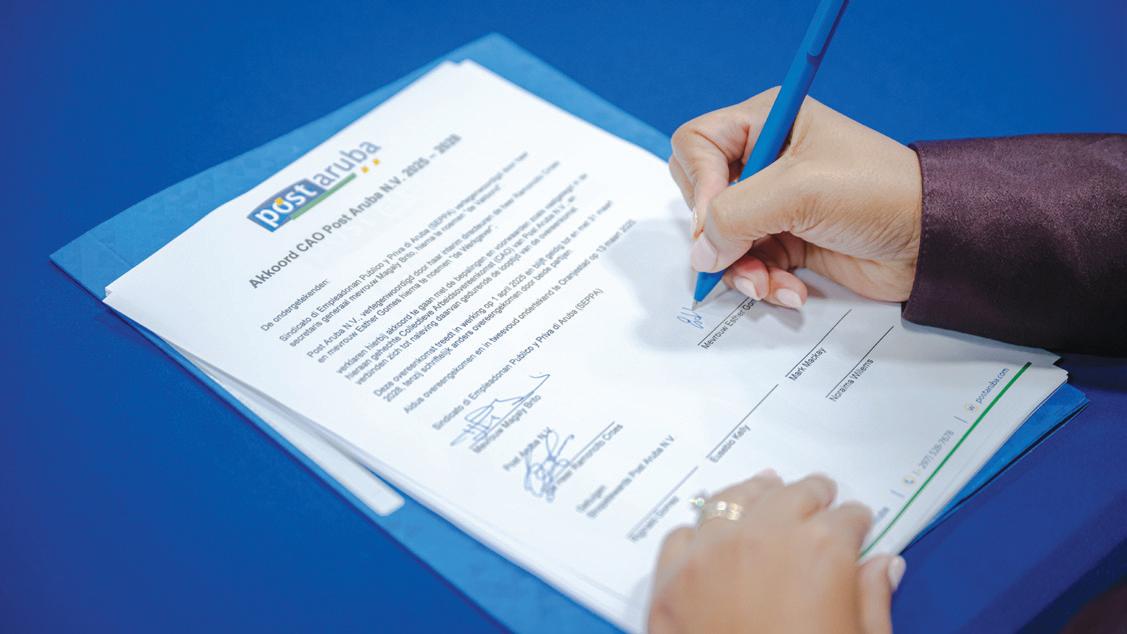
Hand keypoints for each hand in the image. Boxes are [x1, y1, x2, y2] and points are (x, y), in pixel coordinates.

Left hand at [648, 471, 904, 633]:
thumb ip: (874, 599)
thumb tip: (885, 566)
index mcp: (822, 551)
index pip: (847, 516)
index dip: (855, 522)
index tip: (857, 525)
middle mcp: (762, 538)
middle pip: (791, 495)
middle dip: (811, 496)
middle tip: (820, 496)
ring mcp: (709, 556)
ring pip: (731, 500)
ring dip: (754, 495)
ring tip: (766, 491)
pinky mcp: (669, 583)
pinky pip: (683, 535)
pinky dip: (700, 532)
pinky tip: (712, 535)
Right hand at [669, 88, 922, 307]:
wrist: (932, 240)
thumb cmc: (878, 192)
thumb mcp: (798, 191)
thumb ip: (734, 216)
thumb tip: (700, 252)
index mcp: (765, 122)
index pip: (695, 143)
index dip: (700, 183)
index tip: (718, 217)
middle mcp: (764, 159)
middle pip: (701, 196)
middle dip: (716, 233)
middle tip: (737, 251)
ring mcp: (775, 203)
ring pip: (721, 240)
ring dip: (741, 268)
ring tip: (768, 283)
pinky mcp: (787, 241)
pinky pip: (748, 265)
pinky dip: (763, 281)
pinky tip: (790, 289)